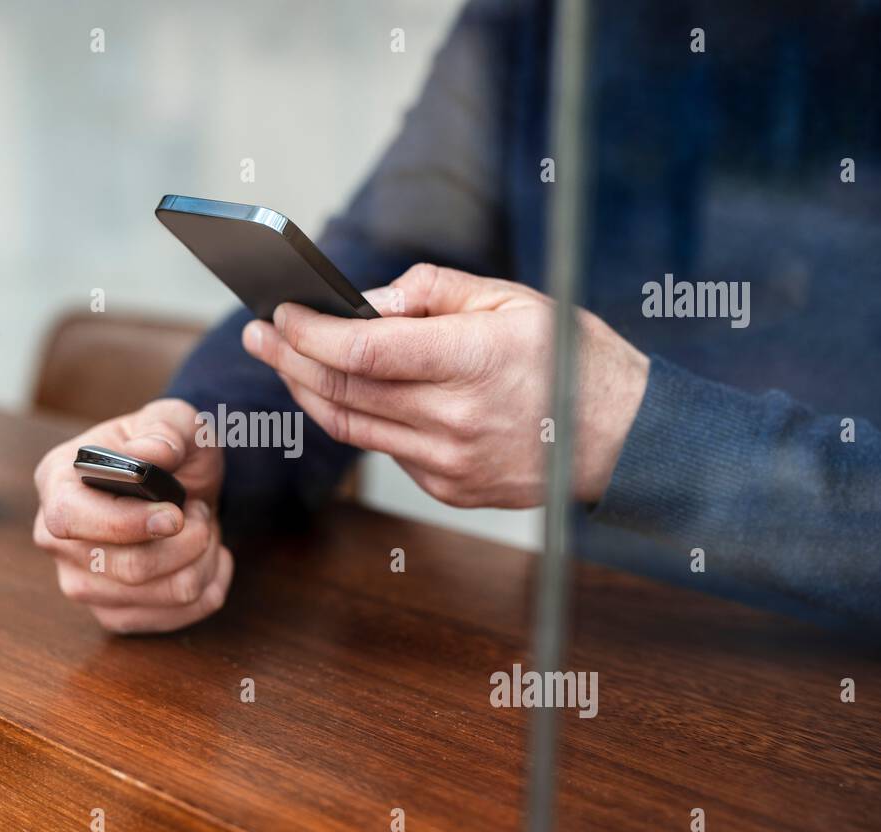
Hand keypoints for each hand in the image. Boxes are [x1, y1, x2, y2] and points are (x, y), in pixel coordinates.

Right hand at [33, 398, 231, 633]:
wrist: (184, 485)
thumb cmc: (170, 451)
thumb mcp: (176, 421)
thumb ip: (166, 429)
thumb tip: (149, 454)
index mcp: (57, 482)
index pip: (69, 519)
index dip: (124, 524)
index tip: (174, 516)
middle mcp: (56, 540)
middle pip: (125, 568)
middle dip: (186, 541)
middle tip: (198, 511)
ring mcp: (81, 583)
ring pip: (158, 595)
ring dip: (202, 561)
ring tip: (203, 530)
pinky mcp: (113, 613)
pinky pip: (172, 619)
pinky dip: (208, 587)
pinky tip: (209, 558)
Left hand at [242, 263, 648, 507]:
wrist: (621, 439)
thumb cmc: (569, 359)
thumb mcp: (512, 299)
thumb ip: (431, 293)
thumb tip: (362, 303)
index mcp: (474, 361)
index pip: (364, 350)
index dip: (310, 332)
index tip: (281, 313)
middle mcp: (457, 419)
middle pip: (345, 390)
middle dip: (291, 358)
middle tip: (259, 334)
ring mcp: (450, 463)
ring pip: (352, 427)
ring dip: (309, 392)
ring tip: (285, 361)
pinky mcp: (448, 488)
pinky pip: (385, 450)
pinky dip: (358, 418)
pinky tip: (345, 391)